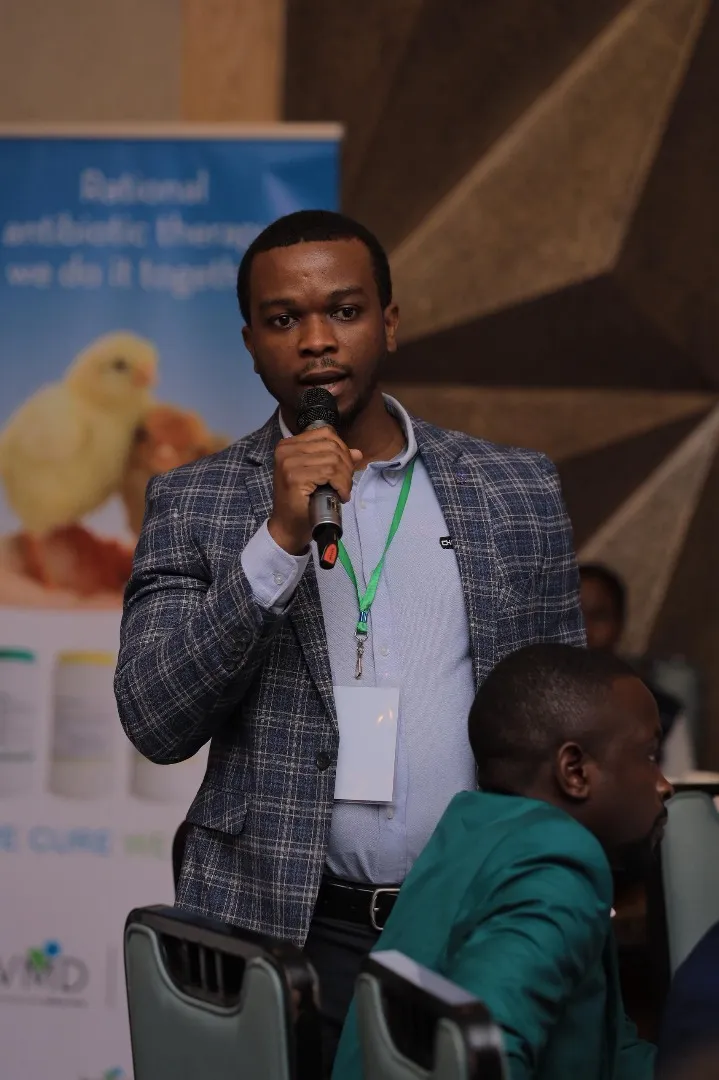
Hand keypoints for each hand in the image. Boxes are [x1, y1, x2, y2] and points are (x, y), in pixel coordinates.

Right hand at [268, 428, 362, 553]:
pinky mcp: (294, 476)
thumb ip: (334, 460)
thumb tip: (357, 453)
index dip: (343, 450)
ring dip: (345, 478)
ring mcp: (289, 462)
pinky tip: (340, 495)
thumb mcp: (318, 476)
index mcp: (289, 444)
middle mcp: (286, 449)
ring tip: (343, 491)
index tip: (344, 470)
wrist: (288, 527)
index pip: (326, 433)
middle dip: (347, 465)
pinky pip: (329, 472)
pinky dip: (341, 484)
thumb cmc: (302, 502)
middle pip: (332, 446)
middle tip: (346, 484)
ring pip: (333, 459)